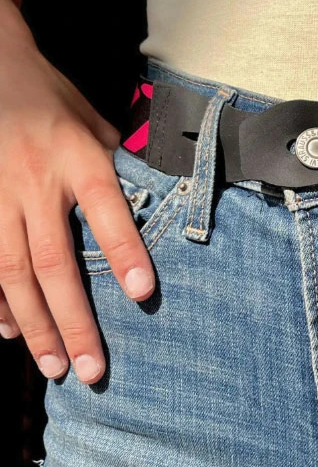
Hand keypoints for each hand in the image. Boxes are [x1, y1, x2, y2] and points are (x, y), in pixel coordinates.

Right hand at [0, 15, 156, 384]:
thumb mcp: (97, 121)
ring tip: (55, 366)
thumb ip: (118, 167)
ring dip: (35, 325)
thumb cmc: (53, 97)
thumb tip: (154, 206)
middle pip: (54, 260)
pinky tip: (11, 331)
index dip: (124, 252)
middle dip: (73, 320)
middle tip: (91, 368)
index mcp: (78, 155)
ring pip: (12, 272)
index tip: (143, 294)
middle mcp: (36, 181)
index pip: (107, 209)